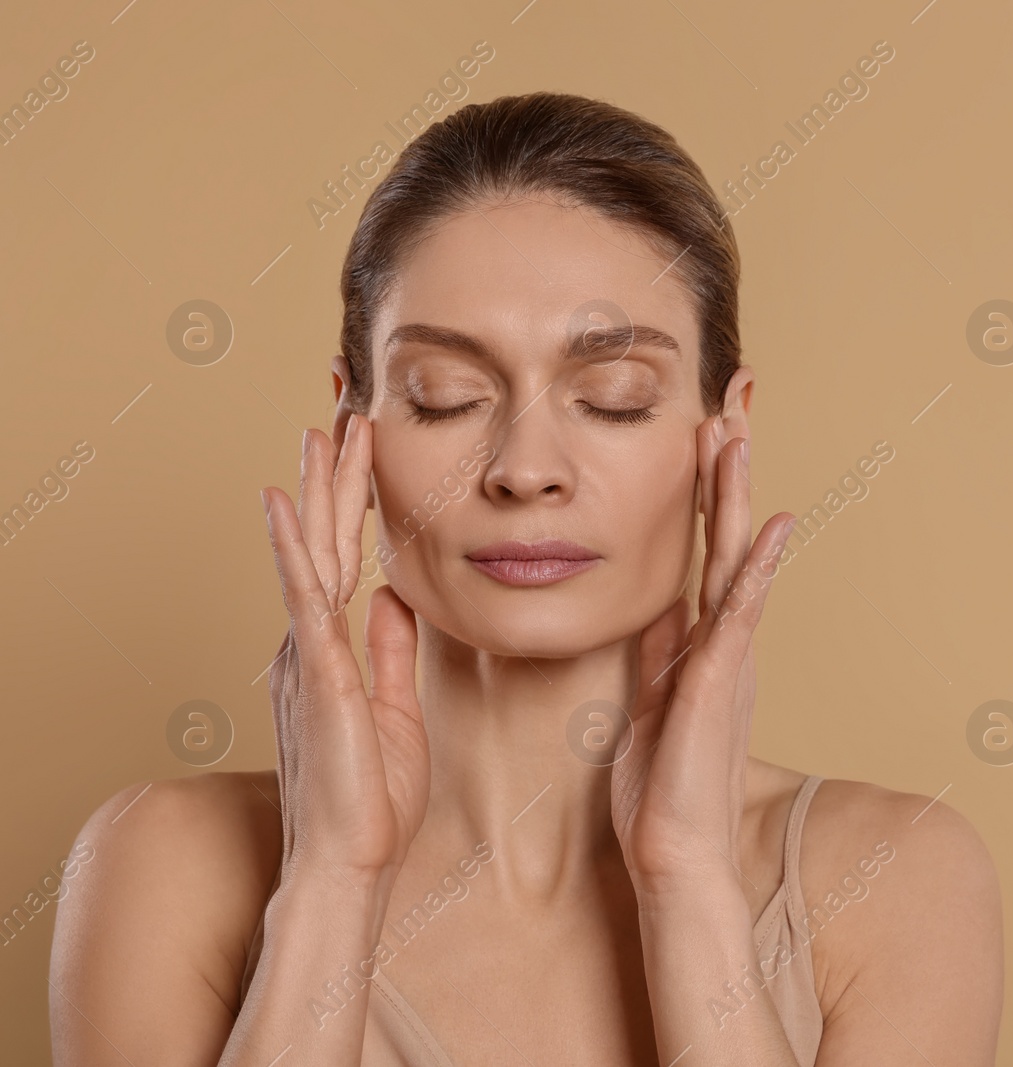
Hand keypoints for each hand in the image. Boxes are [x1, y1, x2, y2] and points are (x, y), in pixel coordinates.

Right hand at [259, 416, 429, 895]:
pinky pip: (304, 598)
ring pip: (312, 553)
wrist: (350, 862)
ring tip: (324, 428)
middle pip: (322, 542)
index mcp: (330, 652)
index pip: (341, 558)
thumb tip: (395, 597)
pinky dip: (293, 546)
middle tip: (342, 413)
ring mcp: (306, 655)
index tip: (362, 451)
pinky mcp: (315, 673)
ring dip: (320, 489)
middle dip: (334, 476)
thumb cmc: (373, 798)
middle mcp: (309, 644)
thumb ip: (392, 650)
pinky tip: (285, 501)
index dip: (351, 503)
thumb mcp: (395, 707)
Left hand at [610, 421, 795, 897]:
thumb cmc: (662, 786)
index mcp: (706, 641)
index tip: (707, 430)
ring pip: (737, 558)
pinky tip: (771, 525)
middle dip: (729, 465)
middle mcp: (726, 639)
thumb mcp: (653, 700)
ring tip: (739, 430)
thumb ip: (663, 651)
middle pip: (729, 535)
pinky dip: (758, 567)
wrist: (674, 852)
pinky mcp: (721, 681)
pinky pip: (743, 613)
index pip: (708, 547)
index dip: (708, 487)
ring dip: (737, 493)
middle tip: (734, 398)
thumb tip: (662, 607)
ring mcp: (729, 657)